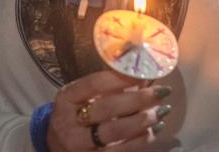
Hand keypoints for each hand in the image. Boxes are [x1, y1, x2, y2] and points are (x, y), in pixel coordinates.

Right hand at [47, 70, 169, 151]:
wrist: (56, 147)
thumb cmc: (75, 115)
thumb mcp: (80, 98)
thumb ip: (106, 88)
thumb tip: (141, 77)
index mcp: (66, 99)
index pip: (93, 84)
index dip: (120, 77)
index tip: (143, 73)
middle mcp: (69, 122)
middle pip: (106, 108)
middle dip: (137, 99)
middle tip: (161, 92)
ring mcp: (79, 145)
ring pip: (115, 132)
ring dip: (143, 121)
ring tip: (162, 111)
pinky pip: (120, 151)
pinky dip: (140, 140)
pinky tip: (154, 131)